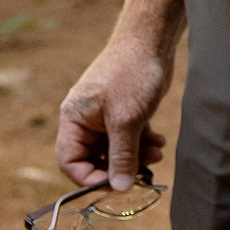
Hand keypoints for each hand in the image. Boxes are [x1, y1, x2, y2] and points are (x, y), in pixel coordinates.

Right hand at [57, 34, 170, 191]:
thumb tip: (118, 188)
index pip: (70, 161)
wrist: (151, 41)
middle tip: (143, 171)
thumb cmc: (132, 73)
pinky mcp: (123, 113)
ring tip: (157, 152)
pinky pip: (128, 139)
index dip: (89, 178)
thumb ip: (122, 155)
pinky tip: (159, 141)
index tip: (115, 183)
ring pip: (115, 151)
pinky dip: (142, 144)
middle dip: (119, 167)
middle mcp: (85, 120)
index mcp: (74, 119)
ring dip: (135, 156)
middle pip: (94, 159)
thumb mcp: (126, 119)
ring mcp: (105, 117)